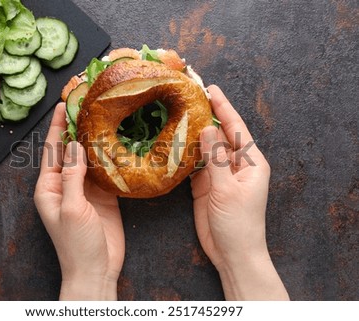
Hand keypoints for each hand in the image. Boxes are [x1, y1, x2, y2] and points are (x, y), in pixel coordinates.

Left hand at [34, 103, 124, 299]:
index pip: (53, 150)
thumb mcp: (71, 208)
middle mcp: (65, 184)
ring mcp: (85, 189)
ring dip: (95, 140)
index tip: (64, 104)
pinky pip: (105, 171)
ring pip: (89, 158)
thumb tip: (75, 145)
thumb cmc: (76, 244)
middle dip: (78, 128)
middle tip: (88, 104)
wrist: (96, 270)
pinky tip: (117, 142)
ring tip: (104, 117)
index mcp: (49, 187)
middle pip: (71, 150)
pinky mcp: (103, 195)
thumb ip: (72, 176)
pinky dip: (110, 157)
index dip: (58, 127)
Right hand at [191, 85, 288, 299]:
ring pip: (205, 148)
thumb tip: (208, 128)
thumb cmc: (239, 223)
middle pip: (219, 134)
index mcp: (250, 162)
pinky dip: (185, 154)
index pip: (236, 127)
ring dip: (192, 134)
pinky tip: (173, 143)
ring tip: (176, 114)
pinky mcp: (205, 185)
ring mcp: (219, 174)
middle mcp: (235, 164)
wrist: (232, 253)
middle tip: (187, 97)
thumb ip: (216, 158)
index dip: (223, 107)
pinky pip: (195, 164)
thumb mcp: (227, 188)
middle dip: (205, 116)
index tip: (210, 88)